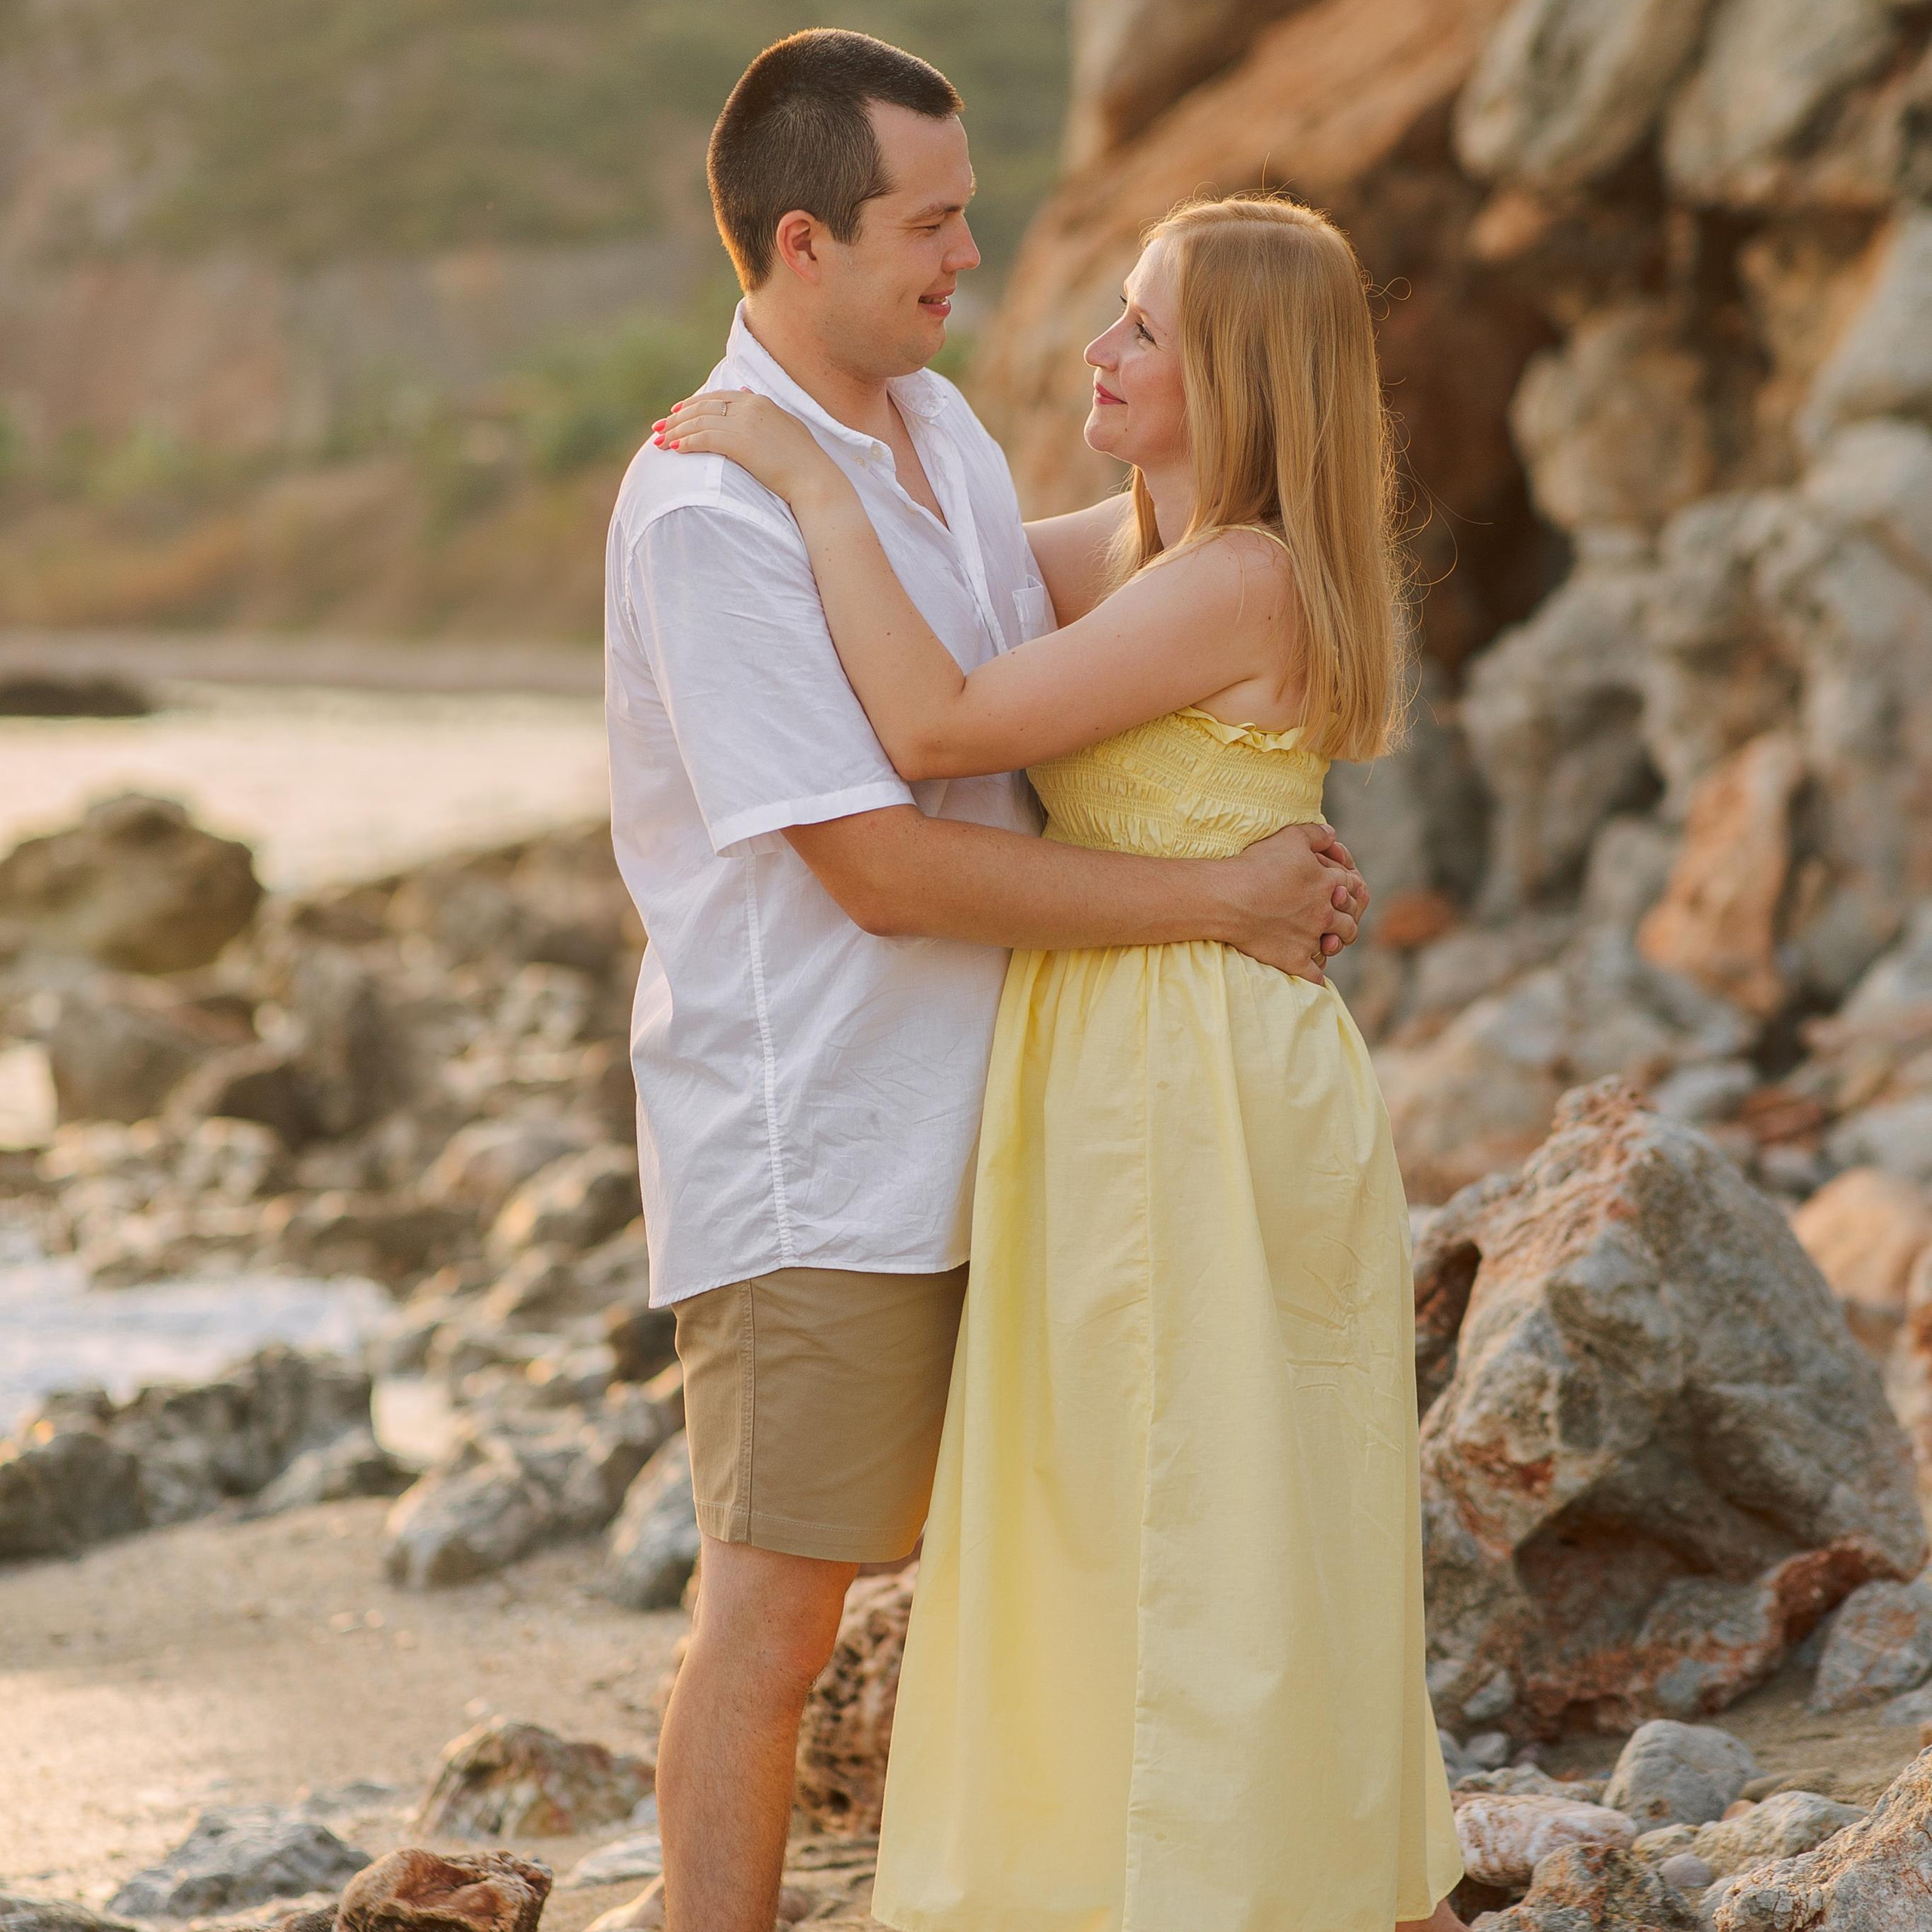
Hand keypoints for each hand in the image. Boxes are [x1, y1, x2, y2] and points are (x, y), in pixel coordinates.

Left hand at [653, 388, 837, 505]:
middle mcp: (749, 407)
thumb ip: (764, 410)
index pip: (717, 397)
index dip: (693, 404)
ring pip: (698, 422)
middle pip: (702, 406)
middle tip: (658, 427)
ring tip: (659, 441)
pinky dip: (685, 443)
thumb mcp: (787, 425)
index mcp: (759, 401)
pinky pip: (702, 438)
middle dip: (677, 417)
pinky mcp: (738, 442)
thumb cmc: (804, 461)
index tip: (677, 412)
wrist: (814, 479)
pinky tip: (674, 450)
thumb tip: (746, 391)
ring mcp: (743, 423)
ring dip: (675, 431)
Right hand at [1221, 822, 1367, 981]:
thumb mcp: (1290, 837)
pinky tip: (1316, 974)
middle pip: (1350, 919)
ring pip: (1336, 945)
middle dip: (1348, 918)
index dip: (1349, 887)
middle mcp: (1325, 912)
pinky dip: (1317, 975)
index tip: (1342, 890)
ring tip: (1331, 942)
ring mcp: (1311, 938)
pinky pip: (1314, 974)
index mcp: (1328, 884)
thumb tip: (1332, 834)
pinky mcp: (1294, 959)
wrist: (1229, 899)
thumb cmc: (1257, 865)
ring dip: (1337, 943)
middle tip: (1341, 919)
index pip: (1352, 886)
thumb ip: (1315, 833)